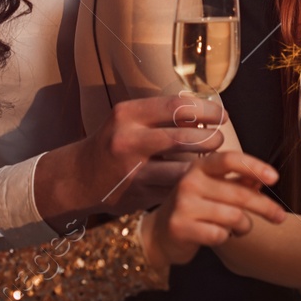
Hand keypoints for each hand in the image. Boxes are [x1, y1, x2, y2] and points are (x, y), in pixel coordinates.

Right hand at [81, 95, 226, 212]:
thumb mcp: (129, 120)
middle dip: (210, 139)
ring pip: (182, 168)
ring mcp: (131, 170)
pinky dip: (189, 182)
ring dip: (204, 164)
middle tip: (220, 139)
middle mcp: (127, 140)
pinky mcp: (137, 193)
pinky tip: (196, 178)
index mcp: (128, 114)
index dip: (206, 111)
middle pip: (184, 138)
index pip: (177, 107)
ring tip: (212, 159)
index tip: (222, 116)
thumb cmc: (114, 142)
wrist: (79, 178)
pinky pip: (174, 188)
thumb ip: (161, 116)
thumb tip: (206, 111)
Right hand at [143, 152, 286, 267]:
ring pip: (233, 217)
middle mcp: (190, 182)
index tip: (275, 178)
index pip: (230, 159)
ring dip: (244, 226)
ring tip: (240, 228)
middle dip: (265, 207)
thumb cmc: (194, 208)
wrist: (158, 234)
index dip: (254, 166)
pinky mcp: (180, 227)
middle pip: (239, 193)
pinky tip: (220, 235)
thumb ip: (239, 181)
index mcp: (200, 167)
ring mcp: (183, 205)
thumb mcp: (213, 189)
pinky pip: (220, 234)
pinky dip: (227, 238)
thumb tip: (265, 177)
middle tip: (280, 217)